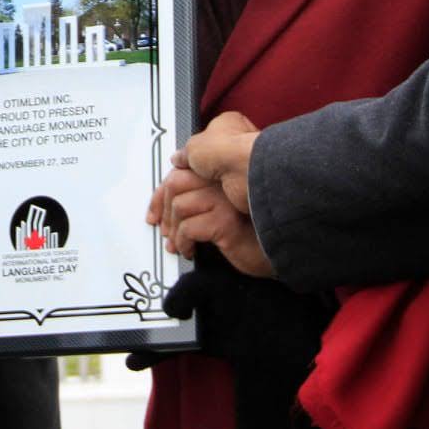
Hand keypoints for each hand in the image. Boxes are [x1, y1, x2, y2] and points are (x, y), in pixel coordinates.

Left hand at [166, 112, 272, 276]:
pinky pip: (189, 227)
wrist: (274, 255)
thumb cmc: (250, 235)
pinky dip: (183, 242)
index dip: (160, 195)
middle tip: (164, 232)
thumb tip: (162, 206)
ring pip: (179, 205)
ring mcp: (226, 198)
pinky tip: (190, 251)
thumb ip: (199, 199)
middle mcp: (224, 181)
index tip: (153, 214)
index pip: (179, 173)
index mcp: (222, 175)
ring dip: (174, 231)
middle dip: (162, 211)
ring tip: (179, 244)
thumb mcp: (219, 211)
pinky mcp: (225, 220)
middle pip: (174, 183)